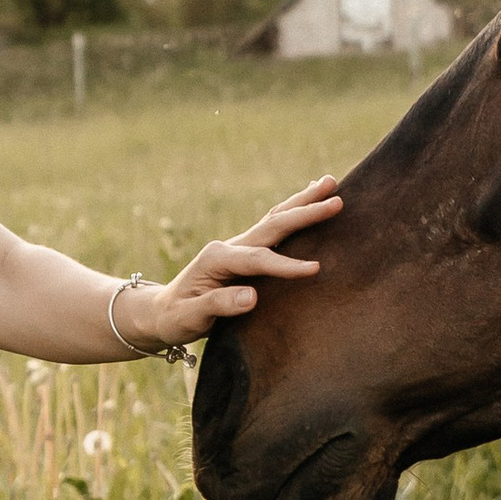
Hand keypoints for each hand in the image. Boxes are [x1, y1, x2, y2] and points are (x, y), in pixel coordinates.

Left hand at [121, 176, 344, 352]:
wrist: (162, 312)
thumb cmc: (176, 317)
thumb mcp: (190, 317)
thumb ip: (218, 305)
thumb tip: (252, 297)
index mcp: (217, 259)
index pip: (258, 260)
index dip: (286, 264)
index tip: (315, 269)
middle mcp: (229, 246)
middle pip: (273, 225)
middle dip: (305, 213)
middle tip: (337, 200)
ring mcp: (238, 245)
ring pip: (276, 219)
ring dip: (303, 201)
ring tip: (330, 182)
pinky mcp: (245, 251)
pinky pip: (273, 227)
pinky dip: (293, 211)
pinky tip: (308, 198)